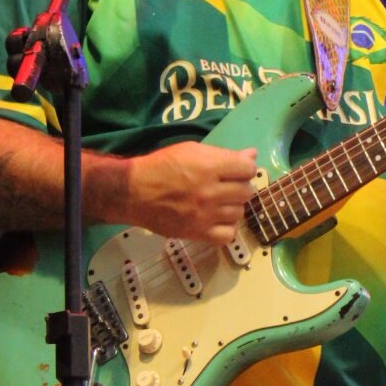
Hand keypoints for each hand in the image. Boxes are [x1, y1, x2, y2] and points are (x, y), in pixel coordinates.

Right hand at [121, 141, 257, 243]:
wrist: (134, 192)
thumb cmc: (161, 166)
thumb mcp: (191, 150)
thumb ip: (222, 154)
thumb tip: (251, 155)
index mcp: (210, 166)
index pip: (248, 169)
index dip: (245, 168)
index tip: (235, 171)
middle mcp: (211, 191)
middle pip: (246, 191)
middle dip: (239, 186)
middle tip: (225, 186)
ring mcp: (206, 214)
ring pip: (239, 213)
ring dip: (232, 207)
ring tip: (218, 203)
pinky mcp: (198, 232)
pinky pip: (228, 235)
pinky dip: (226, 228)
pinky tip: (217, 220)